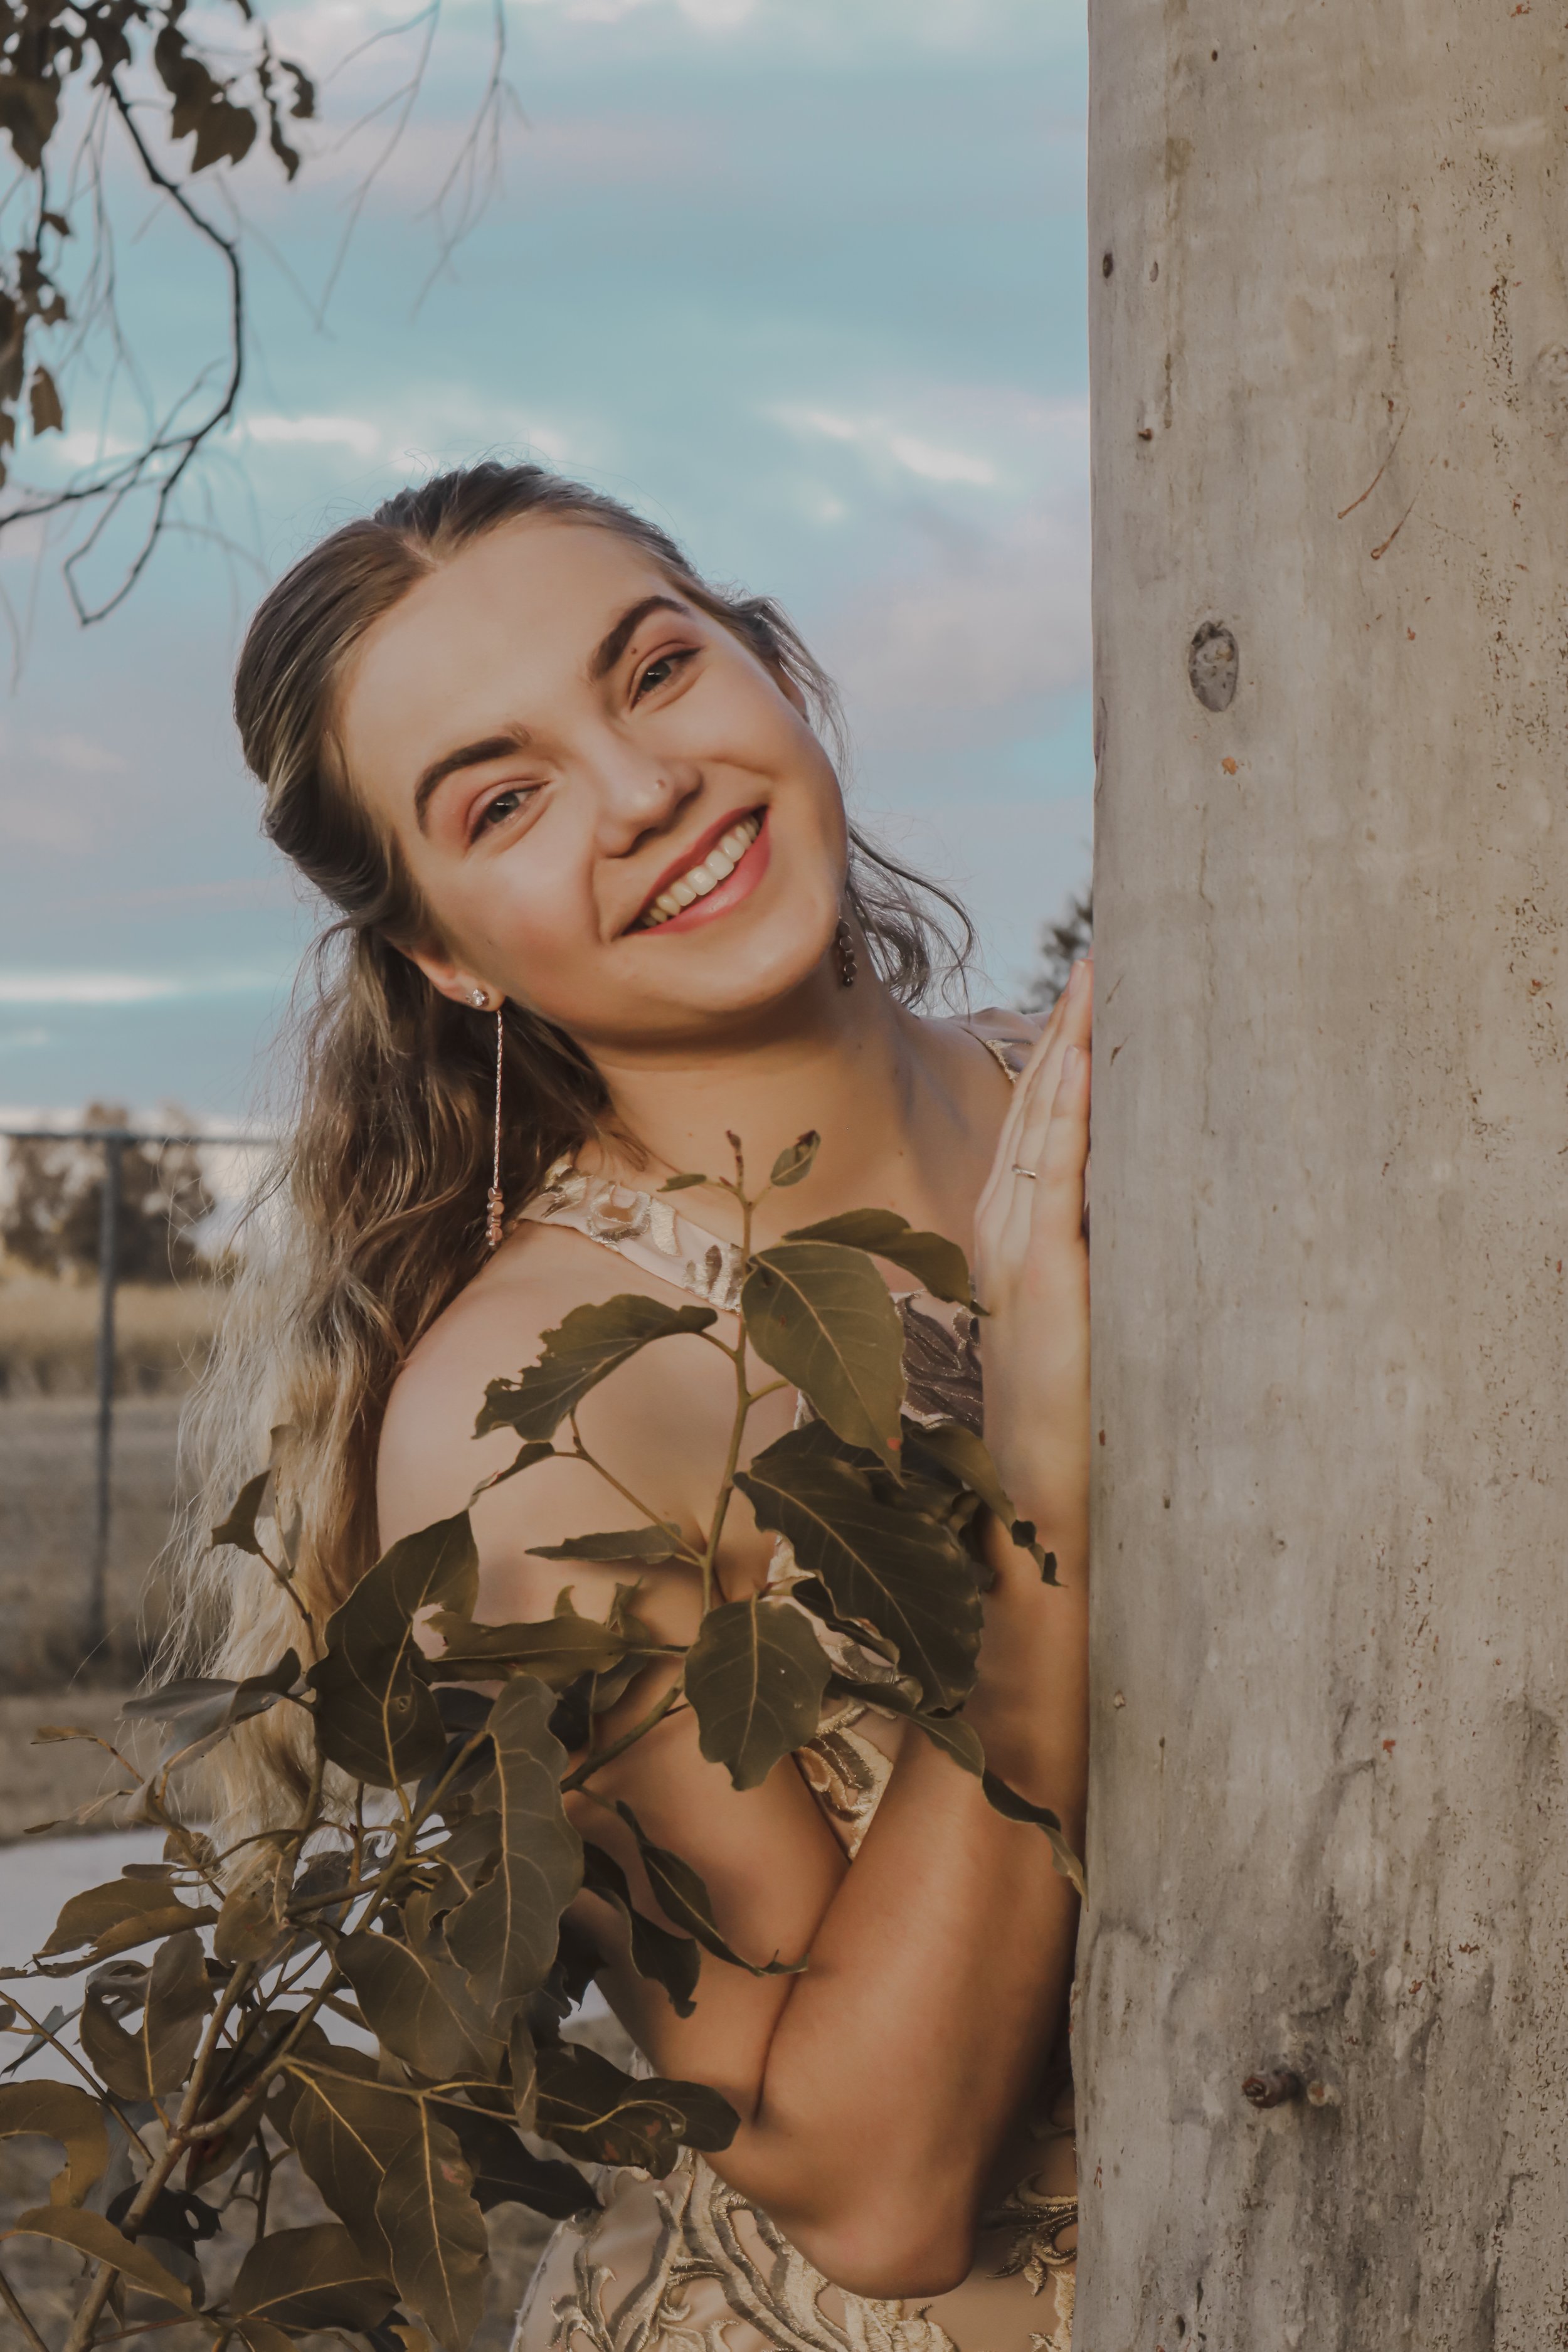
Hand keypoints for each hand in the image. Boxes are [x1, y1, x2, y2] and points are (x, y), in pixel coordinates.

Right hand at [971, 956, 1091, 1546]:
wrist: (1035, 1502)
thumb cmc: (1067, 1427)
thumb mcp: (1080, 1326)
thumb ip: (1095, 1267)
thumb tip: (1142, 1220)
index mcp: (1004, 1239)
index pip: (1033, 1126)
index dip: (1059, 1056)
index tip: (1091, 993)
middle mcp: (998, 1231)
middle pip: (1034, 1105)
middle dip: (1067, 1028)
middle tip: (1102, 953)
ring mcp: (1013, 1248)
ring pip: (1042, 1122)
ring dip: (1072, 1046)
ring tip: (1100, 977)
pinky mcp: (1043, 1272)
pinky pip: (1058, 1171)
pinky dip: (1073, 1108)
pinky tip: (1092, 1061)